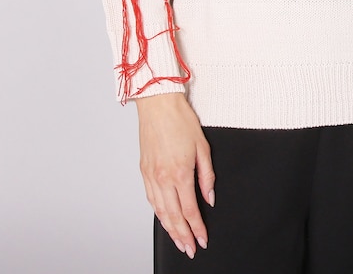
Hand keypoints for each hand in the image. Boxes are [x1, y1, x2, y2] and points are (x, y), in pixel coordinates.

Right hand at [136, 92, 214, 258]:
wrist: (158, 104)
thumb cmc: (181, 120)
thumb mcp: (203, 146)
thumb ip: (207, 176)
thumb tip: (209, 197)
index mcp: (180, 173)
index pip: (190, 210)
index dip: (197, 228)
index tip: (202, 239)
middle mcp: (163, 178)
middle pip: (173, 216)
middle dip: (183, 236)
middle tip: (190, 248)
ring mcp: (150, 175)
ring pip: (159, 211)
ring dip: (169, 229)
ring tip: (178, 240)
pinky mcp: (143, 170)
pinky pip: (150, 199)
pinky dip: (158, 213)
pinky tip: (164, 219)